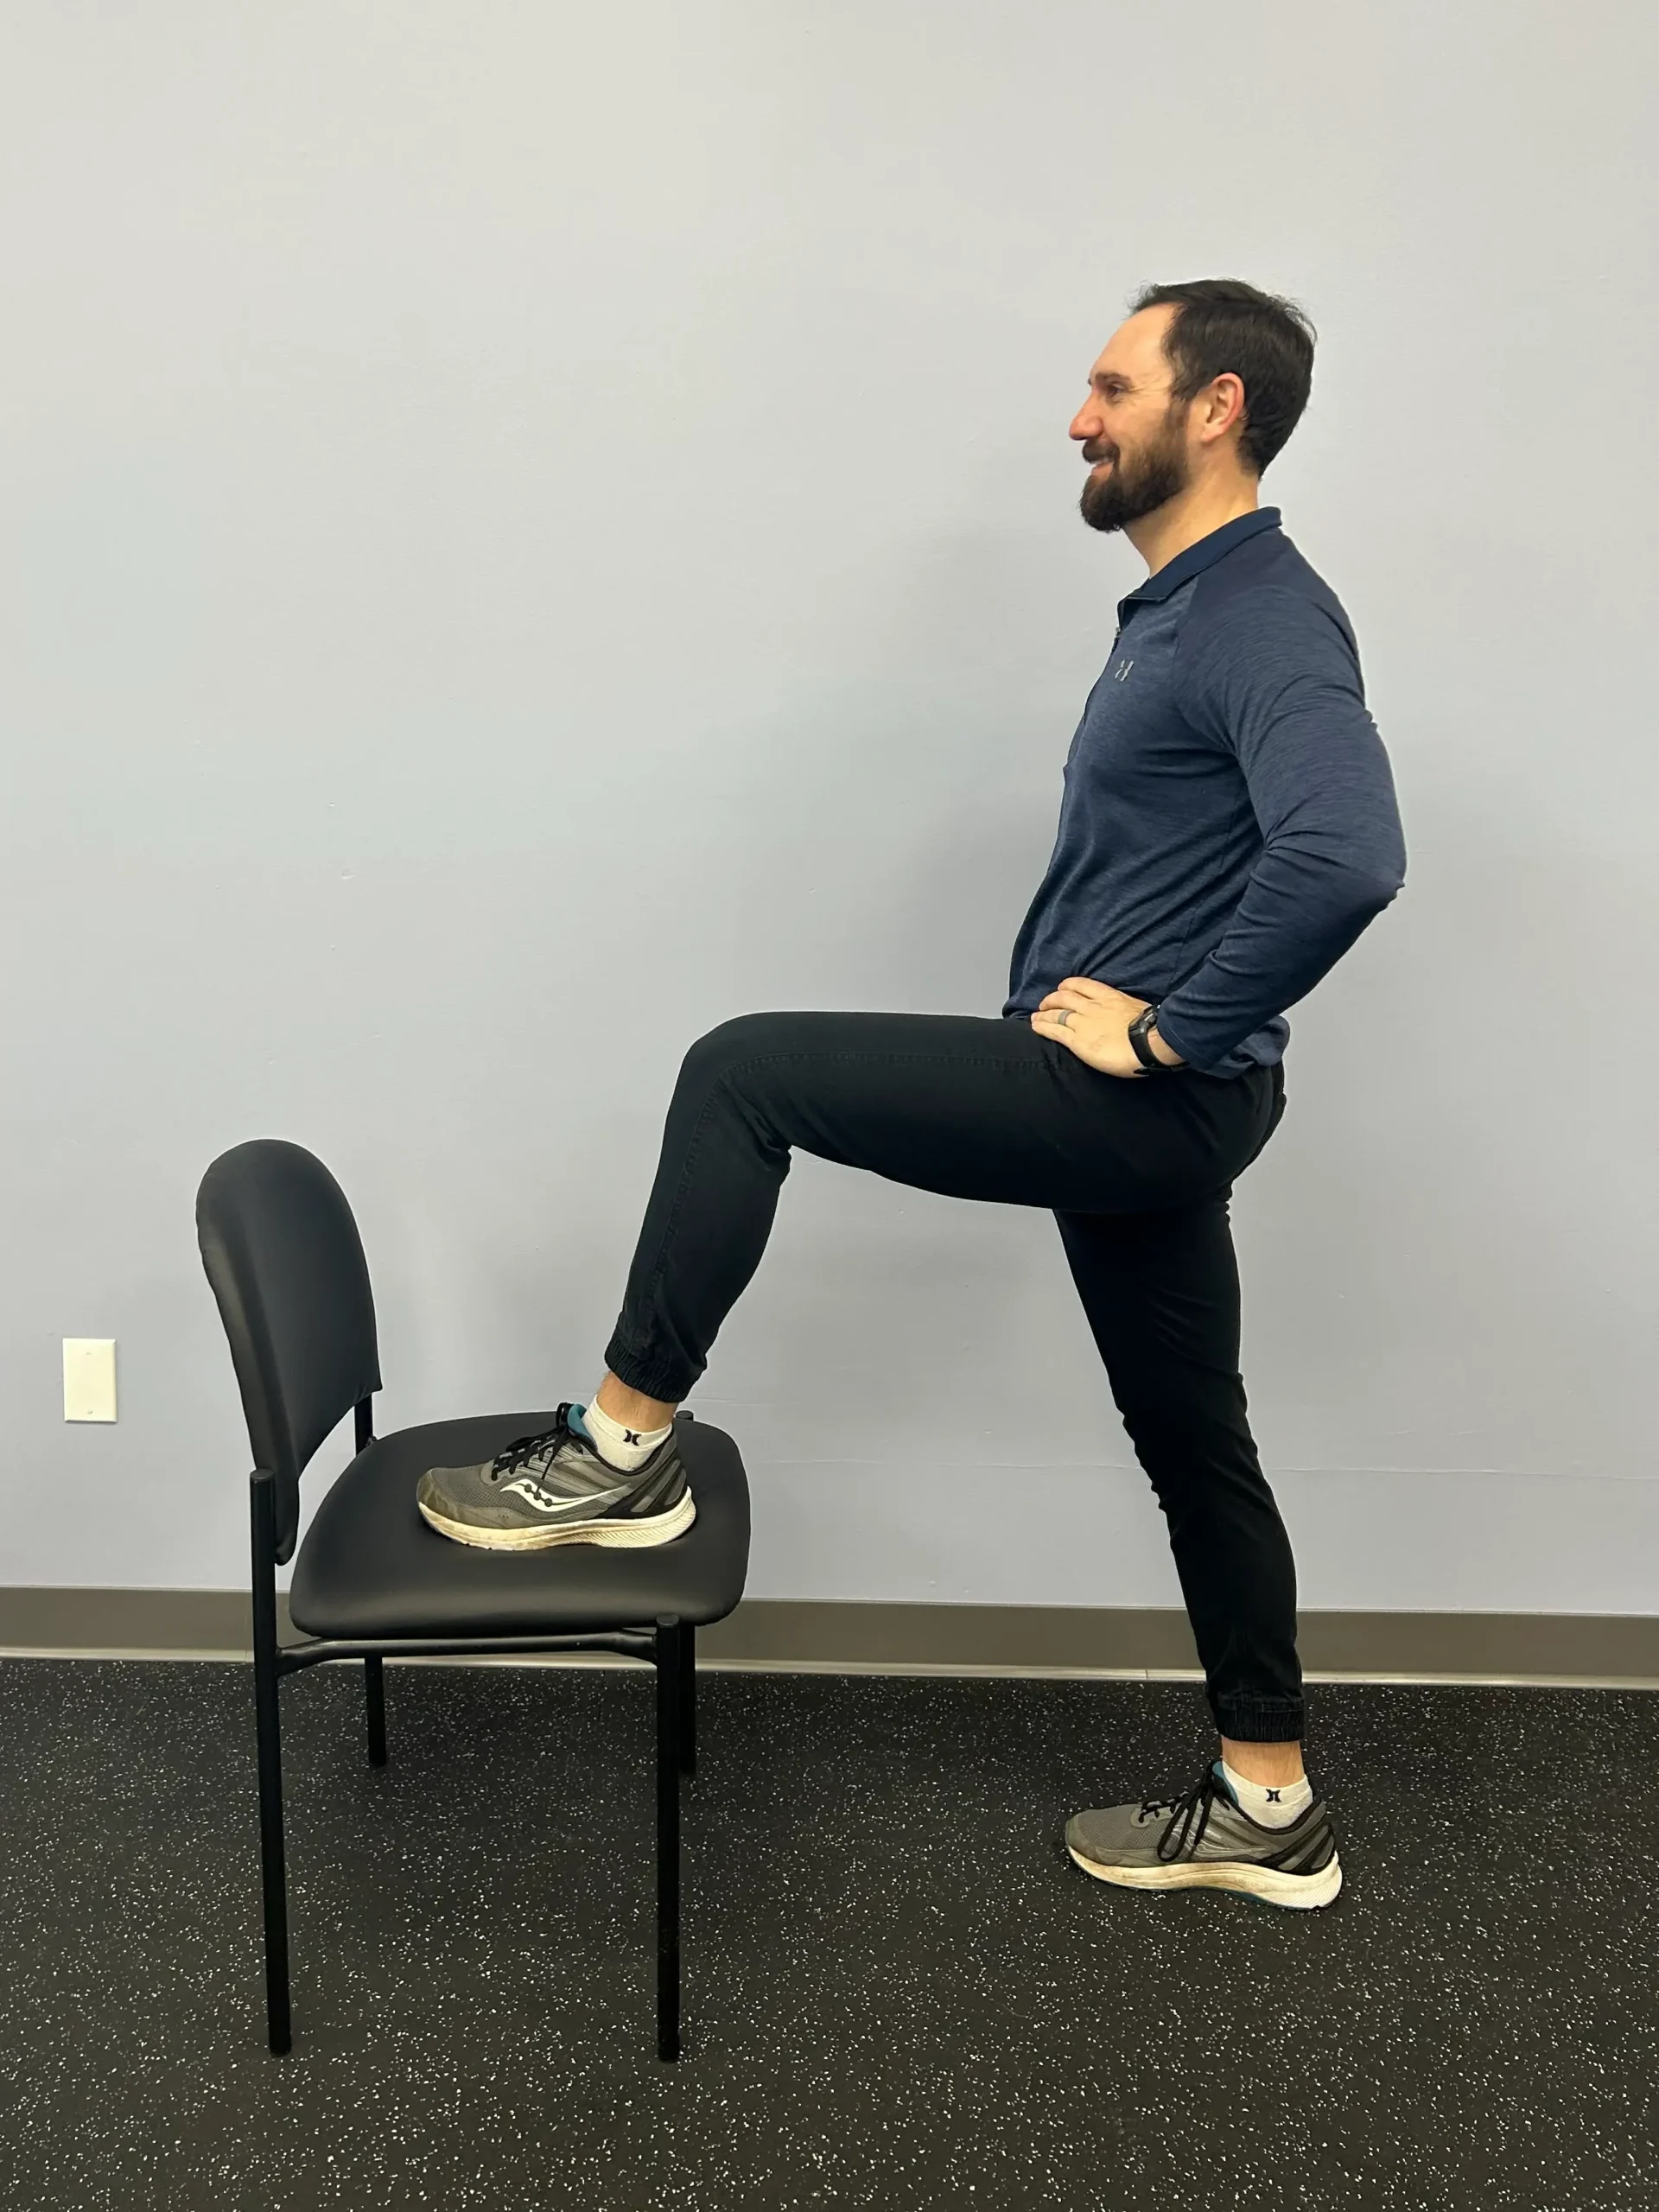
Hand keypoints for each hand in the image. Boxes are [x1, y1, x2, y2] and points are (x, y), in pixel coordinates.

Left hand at [1030, 977, 1183, 1078]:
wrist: (1148, 1042)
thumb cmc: (1151, 1029)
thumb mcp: (1137, 1008)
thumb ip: (1124, 1009)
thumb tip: (1127, 1015)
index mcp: (1109, 996)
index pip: (1083, 985)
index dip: (1069, 985)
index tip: (1063, 987)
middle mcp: (1092, 1006)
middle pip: (1065, 997)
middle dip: (1052, 999)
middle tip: (1045, 1003)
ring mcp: (1082, 1022)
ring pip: (1057, 1013)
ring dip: (1044, 1013)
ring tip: (1036, 1016)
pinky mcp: (1076, 1041)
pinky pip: (1055, 1030)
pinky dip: (1043, 1026)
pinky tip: (1035, 1026)